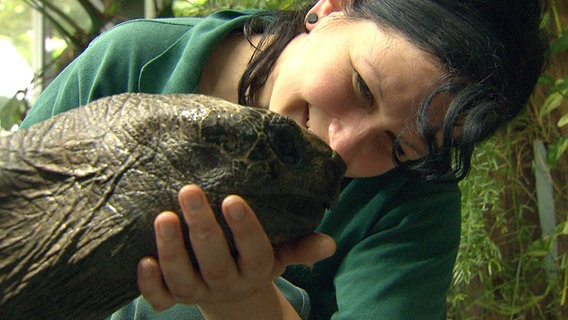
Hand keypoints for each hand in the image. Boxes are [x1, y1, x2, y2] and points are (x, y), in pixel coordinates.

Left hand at [137, 184, 335, 313]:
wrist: (229, 291)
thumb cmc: (252, 257)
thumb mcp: (280, 252)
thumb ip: (300, 246)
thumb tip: (330, 244)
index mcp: (256, 268)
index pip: (255, 251)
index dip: (244, 228)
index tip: (232, 199)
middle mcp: (227, 282)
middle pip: (215, 261)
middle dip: (202, 228)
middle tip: (189, 190)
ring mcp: (198, 292)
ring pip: (183, 279)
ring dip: (172, 250)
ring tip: (163, 217)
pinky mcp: (174, 298)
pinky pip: (161, 300)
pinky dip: (150, 285)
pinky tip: (142, 261)